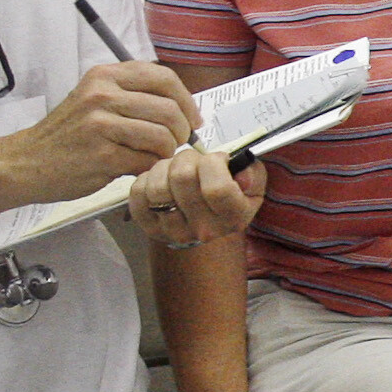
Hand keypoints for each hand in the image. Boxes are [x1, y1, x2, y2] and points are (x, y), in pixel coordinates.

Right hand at [13, 62, 197, 200]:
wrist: (27, 162)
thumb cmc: (69, 135)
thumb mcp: (95, 99)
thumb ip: (134, 96)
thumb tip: (184, 109)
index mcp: (105, 76)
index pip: (164, 77)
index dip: (187, 101)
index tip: (192, 119)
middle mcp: (102, 94)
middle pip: (170, 110)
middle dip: (181, 132)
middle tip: (173, 144)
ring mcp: (100, 124)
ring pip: (163, 137)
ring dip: (165, 153)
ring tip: (149, 156)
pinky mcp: (102, 155)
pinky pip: (147, 161)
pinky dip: (148, 168)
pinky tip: (133, 167)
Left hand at [129, 151, 265, 250]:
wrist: (206, 220)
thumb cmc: (230, 193)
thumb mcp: (252, 182)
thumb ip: (253, 173)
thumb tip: (241, 177)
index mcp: (234, 218)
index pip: (217, 189)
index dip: (212, 164)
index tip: (214, 161)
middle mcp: (204, 230)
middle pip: (182, 179)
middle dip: (186, 159)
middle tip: (192, 163)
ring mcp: (174, 232)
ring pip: (157, 186)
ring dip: (164, 168)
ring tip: (174, 170)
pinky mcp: (149, 227)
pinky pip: (138, 193)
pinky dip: (146, 179)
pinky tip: (160, 181)